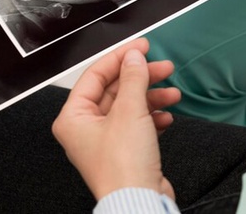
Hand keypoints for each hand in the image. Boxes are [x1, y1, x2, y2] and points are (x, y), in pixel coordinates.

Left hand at [52, 38, 181, 200]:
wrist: (140, 202)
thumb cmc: (123, 168)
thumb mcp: (130, 111)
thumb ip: (133, 78)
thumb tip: (133, 57)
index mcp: (73, 118)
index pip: (96, 75)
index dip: (120, 57)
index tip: (141, 47)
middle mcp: (85, 129)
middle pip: (114, 90)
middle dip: (142, 78)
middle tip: (162, 67)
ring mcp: (105, 141)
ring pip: (129, 106)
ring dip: (152, 97)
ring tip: (172, 93)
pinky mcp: (123, 151)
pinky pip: (137, 124)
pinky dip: (152, 117)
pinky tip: (166, 116)